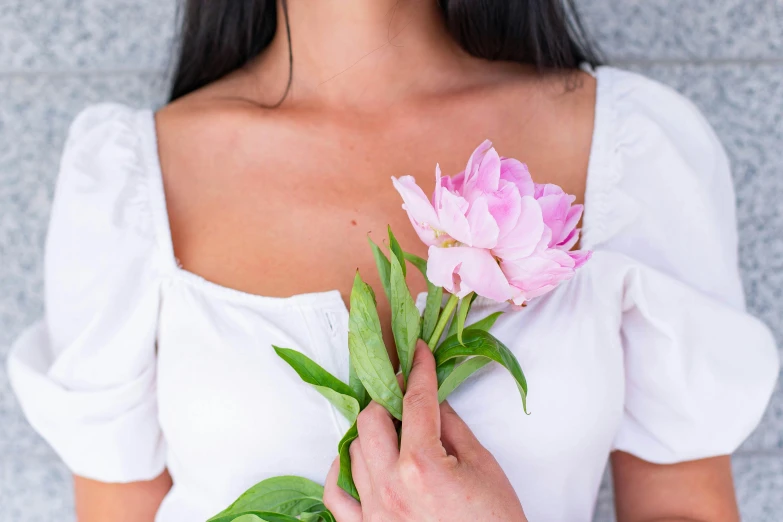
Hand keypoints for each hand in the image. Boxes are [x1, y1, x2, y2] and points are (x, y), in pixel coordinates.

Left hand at [324, 341, 526, 520]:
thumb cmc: (494, 521)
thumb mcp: (482, 465)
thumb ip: (450, 426)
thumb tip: (431, 398)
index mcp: (421, 467)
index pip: (414, 403)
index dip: (418, 370)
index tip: (417, 352)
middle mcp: (389, 488)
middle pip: (370, 420)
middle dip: (387, 400)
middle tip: (405, 397)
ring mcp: (373, 513)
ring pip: (351, 450)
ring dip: (370, 434)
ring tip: (393, 432)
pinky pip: (335, 494)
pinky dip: (342, 470)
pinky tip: (359, 460)